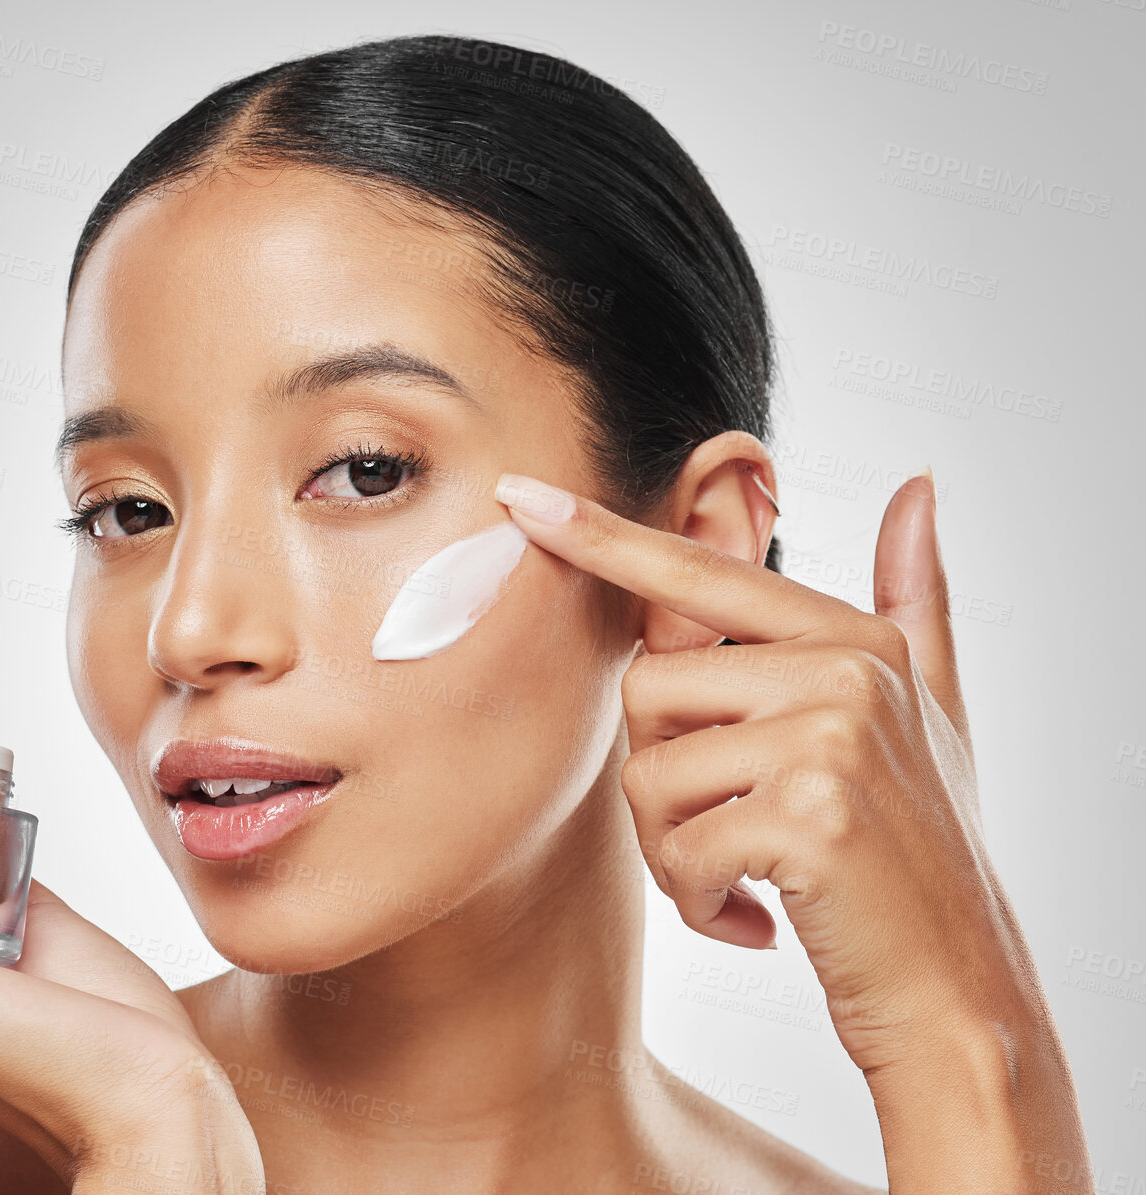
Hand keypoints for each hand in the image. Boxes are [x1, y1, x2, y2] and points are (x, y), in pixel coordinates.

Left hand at [494, 468, 1088, 1188]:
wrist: (959, 991)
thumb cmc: (919, 854)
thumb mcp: (931, 713)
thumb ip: (913, 599)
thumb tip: (917, 485)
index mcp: (853, 639)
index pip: (700, 575)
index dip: (602, 538)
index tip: (519, 498)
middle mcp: (845, 672)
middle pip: (646, 690)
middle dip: (659, 781)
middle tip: (727, 834)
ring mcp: (831, 740)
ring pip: (648, 773)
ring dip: (673, 850)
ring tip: (743, 876)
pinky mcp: (809, 817)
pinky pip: (679, 846)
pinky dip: (698, 900)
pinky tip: (755, 920)